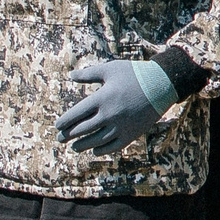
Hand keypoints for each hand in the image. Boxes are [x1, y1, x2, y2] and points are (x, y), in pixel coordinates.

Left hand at [56, 59, 176, 153]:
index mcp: (102, 98)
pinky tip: (94, 151)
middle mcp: (109, 114)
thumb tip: (70, 76)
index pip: (76, 114)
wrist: (162, 84)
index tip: (57, 126)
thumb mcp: (110, 69)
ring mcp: (120, 126)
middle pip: (83, 129)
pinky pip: (113, 146)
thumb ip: (89, 74)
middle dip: (69, 135)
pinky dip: (102, 150)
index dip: (65, 121)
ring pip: (96, 141)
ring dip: (82, 145)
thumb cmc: (134, 74)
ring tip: (74, 147)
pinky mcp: (131, 134)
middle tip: (60, 138)